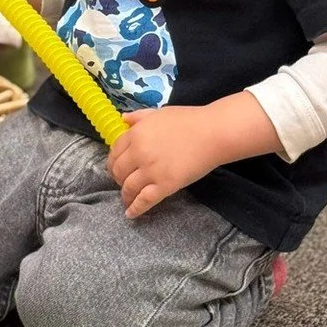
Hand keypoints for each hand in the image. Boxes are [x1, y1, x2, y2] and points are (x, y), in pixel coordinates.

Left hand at [108, 93, 280, 218]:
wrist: (213, 133)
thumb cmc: (188, 120)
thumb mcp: (158, 113)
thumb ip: (139, 117)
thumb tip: (124, 118)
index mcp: (136, 134)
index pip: (115, 151)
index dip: (113, 162)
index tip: (116, 167)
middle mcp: (139, 153)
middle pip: (119, 171)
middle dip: (118, 178)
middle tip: (122, 182)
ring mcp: (151, 171)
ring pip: (128, 188)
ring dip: (125, 195)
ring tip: (127, 198)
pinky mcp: (165, 186)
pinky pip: (144, 200)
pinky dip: (135, 209)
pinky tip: (130, 214)